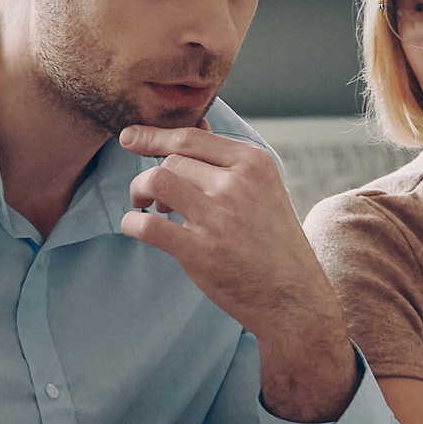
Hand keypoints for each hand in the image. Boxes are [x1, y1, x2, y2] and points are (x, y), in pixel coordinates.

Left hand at [117, 124, 355, 421]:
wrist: (293, 297)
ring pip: (157, 181)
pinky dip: (131, 223)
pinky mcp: (201, 251)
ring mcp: (219, 217)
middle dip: (154, 176)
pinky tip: (134, 228)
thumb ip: (229, 161)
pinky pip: (147, 225)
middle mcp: (237, 184)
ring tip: (145, 207)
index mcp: (254, 164)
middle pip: (172, 160)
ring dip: (139, 191)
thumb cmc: (274, 243)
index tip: (129, 138)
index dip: (153, 136)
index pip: (191, 137)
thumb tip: (196, 126)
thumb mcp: (265, 189)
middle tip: (157, 200)